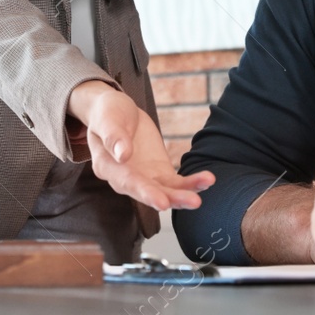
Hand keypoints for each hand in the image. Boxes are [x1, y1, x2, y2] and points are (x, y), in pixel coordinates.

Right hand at [66, 81, 212, 210]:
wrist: (117, 111)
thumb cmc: (107, 113)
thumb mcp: (107, 118)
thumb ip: (113, 136)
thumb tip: (122, 155)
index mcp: (108, 167)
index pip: (127, 182)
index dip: (145, 193)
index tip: (162, 202)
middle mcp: (126, 179)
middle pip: (150, 192)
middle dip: (172, 198)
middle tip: (194, 201)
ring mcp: (144, 177)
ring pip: (166, 190)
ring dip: (186, 192)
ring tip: (207, 183)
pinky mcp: (159, 172)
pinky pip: (176, 182)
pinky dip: (191, 182)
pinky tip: (207, 180)